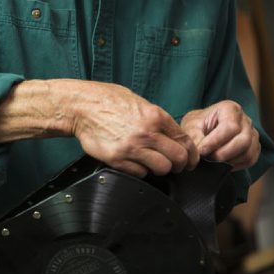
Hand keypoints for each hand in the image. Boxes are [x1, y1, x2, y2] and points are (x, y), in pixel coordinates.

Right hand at [70, 81, 198, 177]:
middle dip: (180, 164)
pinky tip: (136, 163)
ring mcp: (132, 147)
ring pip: (162, 168)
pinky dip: (141, 171)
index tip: (191, 160)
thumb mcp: (138, 102)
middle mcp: (147, 132)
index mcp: (155, 116)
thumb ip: (156, 118)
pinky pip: (140, 173)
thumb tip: (171, 134)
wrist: (81, 107)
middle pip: (178, 157)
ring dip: (161, 168)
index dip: (191, 153)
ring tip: (154, 164)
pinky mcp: (117, 159)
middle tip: (176, 166)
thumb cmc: (108, 100)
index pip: (184, 140)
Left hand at [180, 100, 260, 169]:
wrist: (202, 130)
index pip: (230, 127)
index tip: (202, 151)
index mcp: (230, 108)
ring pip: (248, 152)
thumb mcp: (191, 126)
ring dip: (229, 161)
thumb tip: (200, 151)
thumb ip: (194, 136)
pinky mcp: (254, 146)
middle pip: (243, 140)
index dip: (216, 141)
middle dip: (224, 154)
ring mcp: (252, 133)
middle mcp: (245, 119)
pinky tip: (223, 164)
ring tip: (213, 161)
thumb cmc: (198, 125)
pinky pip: (251, 159)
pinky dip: (237, 165)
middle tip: (208, 158)